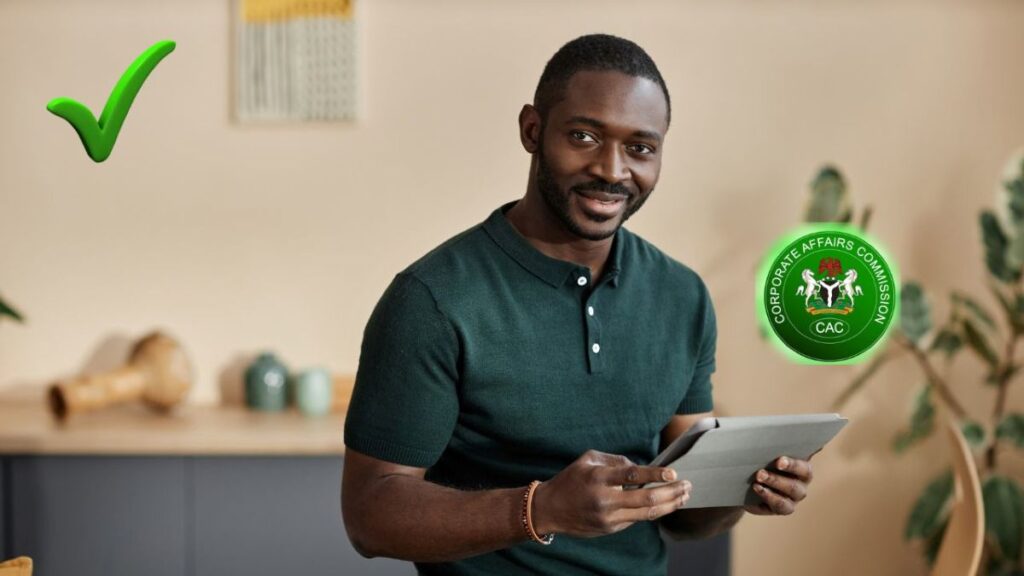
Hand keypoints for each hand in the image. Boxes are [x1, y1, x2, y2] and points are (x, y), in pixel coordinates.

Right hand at [531, 449, 691, 537]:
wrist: (550, 509)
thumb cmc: (570, 480)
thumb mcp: (588, 459)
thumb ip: (614, 460)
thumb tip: (639, 467)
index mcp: (598, 478)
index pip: (631, 476)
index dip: (654, 475)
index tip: (672, 472)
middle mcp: (604, 499)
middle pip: (646, 499)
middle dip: (671, 493)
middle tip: (687, 485)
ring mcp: (608, 517)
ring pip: (646, 514)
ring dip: (669, 505)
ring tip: (683, 497)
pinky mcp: (610, 528)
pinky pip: (636, 519)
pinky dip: (653, 512)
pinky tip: (665, 505)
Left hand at [743, 455, 813, 515]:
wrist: (748, 479)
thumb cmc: (763, 460)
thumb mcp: (768, 453)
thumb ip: (773, 448)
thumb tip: (771, 430)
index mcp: (802, 469)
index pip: (804, 469)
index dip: (793, 465)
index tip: (779, 461)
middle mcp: (801, 486)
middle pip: (795, 486)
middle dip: (776, 479)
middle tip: (760, 472)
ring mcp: (792, 499)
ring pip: (787, 497)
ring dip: (772, 487)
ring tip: (757, 478)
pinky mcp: (781, 508)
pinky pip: (779, 506)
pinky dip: (767, 497)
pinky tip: (756, 488)